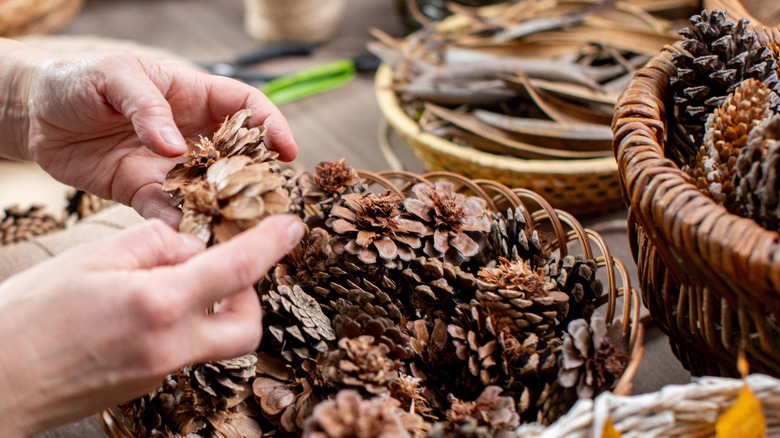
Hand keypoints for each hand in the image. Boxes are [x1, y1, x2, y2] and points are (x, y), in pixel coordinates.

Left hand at [0, 39, 296, 226]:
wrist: (34, 114)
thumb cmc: (77, 80)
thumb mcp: (113, 76)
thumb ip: (147, 108)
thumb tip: (175, 145)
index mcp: (192, 95)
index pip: (245, 106)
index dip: (270, 125)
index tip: (285, 150)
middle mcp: (190, 133)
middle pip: (236, 155)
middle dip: (256, 177)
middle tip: (271, 200)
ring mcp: (170, 165)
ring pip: (209, 189)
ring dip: (224, 208)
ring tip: (240, 229)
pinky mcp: (145, 192)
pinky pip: (170, 212)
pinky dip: (182, 226)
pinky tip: (193, 240)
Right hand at [0, 215, 303, 435]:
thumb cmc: (29, 316)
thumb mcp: (91, 258)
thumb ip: (153, 243)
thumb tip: (192, 245)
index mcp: (159, 304)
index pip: (237, 269)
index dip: (272, 243)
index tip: (292, 227)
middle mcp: (171, 346)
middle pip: (248, 325)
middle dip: (249, 292)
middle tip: (220, 266)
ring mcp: (162, 371)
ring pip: (221, 342)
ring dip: (220, 309)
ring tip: (181, 283)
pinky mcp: (148, 384)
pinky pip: (189, 351)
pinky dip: (187, 323)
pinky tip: (152, 305)